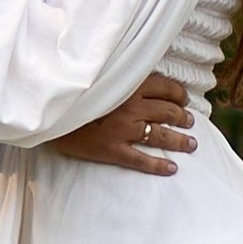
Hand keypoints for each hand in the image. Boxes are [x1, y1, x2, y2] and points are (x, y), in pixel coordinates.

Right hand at [50, 73, 193, 177]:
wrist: (50, 110)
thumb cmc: (75, 90)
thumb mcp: (100, 74)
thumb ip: (122, 75)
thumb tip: (141, 76)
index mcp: (129, 85)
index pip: (165, 87)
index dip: (178, 94)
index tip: (184, 99)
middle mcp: (131, 106)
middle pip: (167, 112)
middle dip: (183, 117)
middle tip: (190, 121)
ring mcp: (123, 130)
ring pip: (161, 136)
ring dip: (180, 140)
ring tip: (191, 144)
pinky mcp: (113, 150)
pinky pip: (142, 160)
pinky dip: (159, 165)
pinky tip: (172, 168)